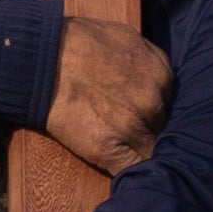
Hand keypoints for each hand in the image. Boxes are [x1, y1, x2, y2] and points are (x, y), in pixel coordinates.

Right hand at [39, 15, 172, 175]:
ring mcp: (132, 127)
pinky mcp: (107, 149)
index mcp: (161, 73)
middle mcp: (153, 101)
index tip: (146, 118)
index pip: (172, 105)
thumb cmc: (77, 42)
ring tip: (122, 149)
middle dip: (150, 131)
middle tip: (130, 131)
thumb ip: (150, 61)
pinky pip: (130, 170)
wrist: (40, 57)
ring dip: (140, 152)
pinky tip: (123, 170)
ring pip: (151, 152)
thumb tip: (158, 79)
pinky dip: (129, 173)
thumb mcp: (127, 38)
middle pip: (163, 129)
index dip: (158, 113)